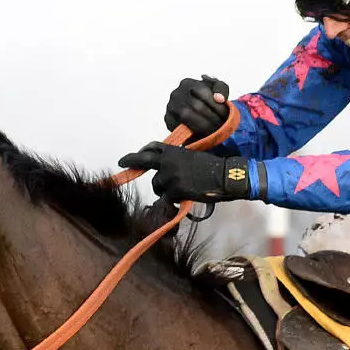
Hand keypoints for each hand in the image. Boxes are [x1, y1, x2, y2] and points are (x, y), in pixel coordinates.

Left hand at [118, 142, 250, 201]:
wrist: (228, 176)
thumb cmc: (216, 166)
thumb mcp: (195, 156)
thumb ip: (180, 159)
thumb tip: (169, 167)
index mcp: (175, 150)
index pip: (153, 148)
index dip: (141, 152)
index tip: (131, 156)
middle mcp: (168, 161)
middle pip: (144, 160)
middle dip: (131, 161)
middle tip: (122, 162)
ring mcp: (170, 176)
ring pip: (156, 185)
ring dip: (163, 189)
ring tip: (179, 191)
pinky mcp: (174, 190)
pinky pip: (166, 198)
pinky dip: (172, 201)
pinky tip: (182, 200)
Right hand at [165, 75, 229, 137]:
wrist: (196, 114)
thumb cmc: (207, 100)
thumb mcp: (217, 90)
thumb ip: (221, 88)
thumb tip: (219, 98)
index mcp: (187, 83)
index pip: (202, 91)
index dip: (215, 104)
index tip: (226, 115)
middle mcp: (176, 93)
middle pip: (196, 105)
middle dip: (212, 117)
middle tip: (222, 126)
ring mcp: (170, 106)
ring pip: (187, 116)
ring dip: (204, 125)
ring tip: (215, 131)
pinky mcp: (168, 120)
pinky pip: (179, 127)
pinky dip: (193, 131)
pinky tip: (203, 134)